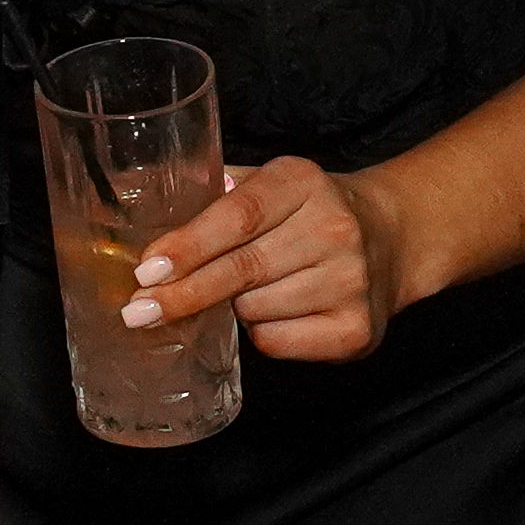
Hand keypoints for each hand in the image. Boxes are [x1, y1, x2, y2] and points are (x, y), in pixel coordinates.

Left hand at [130, 160, 411, 361]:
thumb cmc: (308, 211)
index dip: (189, 246)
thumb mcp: (269, 182)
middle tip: (138, 311)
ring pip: (254, 311)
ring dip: (232, 309)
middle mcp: (334, 228)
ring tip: (250, 289)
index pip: (237, 216)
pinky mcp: (356, 329)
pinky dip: (261, 333)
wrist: (392, 239)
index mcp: (302, 182)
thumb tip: (131, 200)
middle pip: (241, 270)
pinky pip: (277, 342)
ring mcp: (351, 282)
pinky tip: (276, 311)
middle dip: (183, 294)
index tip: (147, 269)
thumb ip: (212, 190)